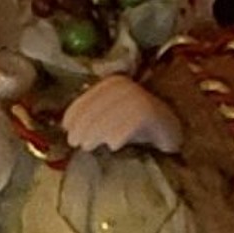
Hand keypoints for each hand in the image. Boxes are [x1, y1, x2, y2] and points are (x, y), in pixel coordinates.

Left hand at [62, 73, 181, 155]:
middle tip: (75, 142)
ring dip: (99, 128)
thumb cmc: (132, 133)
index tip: (65, 127)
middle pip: (106, 99)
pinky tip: (113, 146)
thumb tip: (68, 129)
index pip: (94, 93)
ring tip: (88, 146)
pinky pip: (139, 117)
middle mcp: (132, 88)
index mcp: (117, 85)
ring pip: (120, 108)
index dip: (77, 109)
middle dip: (85, 121)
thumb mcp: (108, 123)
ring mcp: (148, 100)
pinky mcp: (159, 114)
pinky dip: (122, 132)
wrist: (168, 140)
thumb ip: (91, 121)